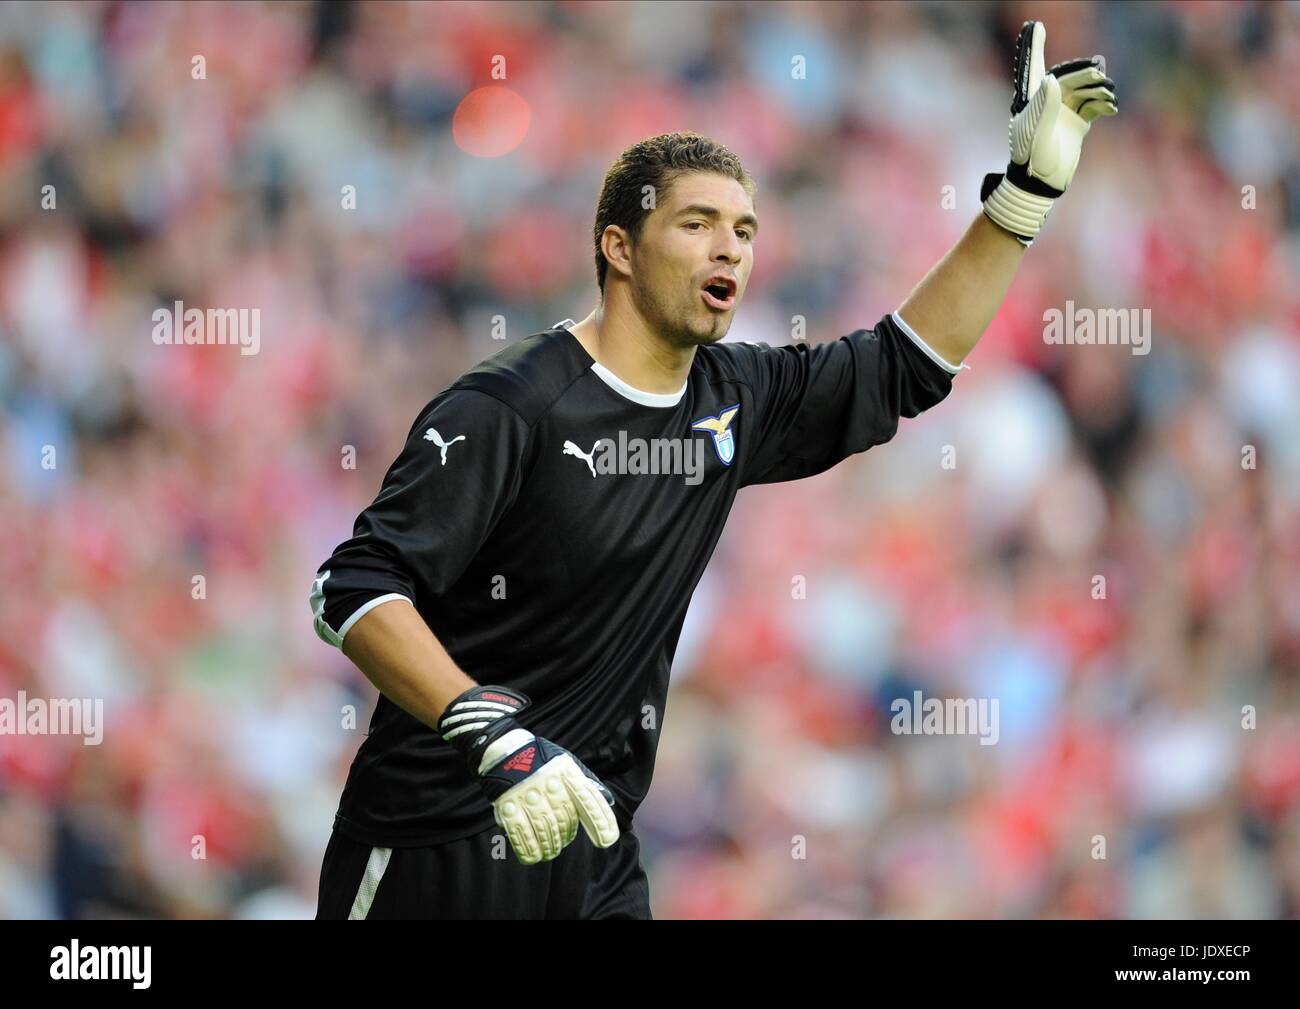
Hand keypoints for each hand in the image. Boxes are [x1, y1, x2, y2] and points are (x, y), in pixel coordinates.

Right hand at [436, 684, 619, 864]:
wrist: (504, 749)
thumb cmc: (540, 760)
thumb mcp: (567, 764)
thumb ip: (585, 784)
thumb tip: (607, 800)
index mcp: (565, 772)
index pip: (587, 798)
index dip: (599, 820)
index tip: (607, 840)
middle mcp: (548, 783)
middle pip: (565, 818)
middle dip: (567, 835)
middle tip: (563, 841)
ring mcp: (528, 794)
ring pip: (545, 828)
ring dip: (550, 845)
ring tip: (551, 851)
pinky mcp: (508, 804)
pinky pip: (520, 831)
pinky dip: (528, 848)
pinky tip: (534, 856)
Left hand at [982, 21, 1117, 244]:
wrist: (1041, 185)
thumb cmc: (1032, 159)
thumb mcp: (1036, 132)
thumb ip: (1044, 105)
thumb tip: (1051, 79)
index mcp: (1031, 101)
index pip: (1033, 67)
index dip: (1034, 46)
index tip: (1035, 24)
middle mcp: (1047, 104)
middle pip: (1068, 78)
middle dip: (1084, 73)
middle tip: (1099, 73)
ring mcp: (1063, 114)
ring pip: (1083, 91)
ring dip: (1097, 89)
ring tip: (1108, 95)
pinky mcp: (1077, 125)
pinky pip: (1093, 107)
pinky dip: (1102, 104)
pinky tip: (1110, 107)